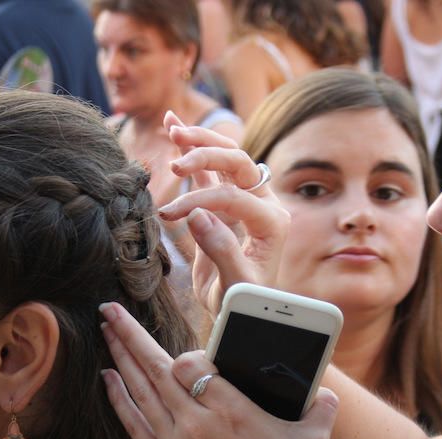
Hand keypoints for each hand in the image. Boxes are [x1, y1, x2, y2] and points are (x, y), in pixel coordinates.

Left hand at [98, 301, 338, 438]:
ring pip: (140, 389)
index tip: (195, 355)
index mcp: (233, 411)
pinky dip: (118, 398)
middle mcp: (197, 423)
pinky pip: (132, 423)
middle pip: (157, 367)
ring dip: (120, 356)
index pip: (195, 364)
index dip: (189, 353)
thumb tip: (328, 392)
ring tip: (105, 328)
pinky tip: (107, 377)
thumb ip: (322, 411)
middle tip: (109, 307)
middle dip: (130, 333)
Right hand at [159, 111, 289, 313]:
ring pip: (226, 157)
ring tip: (173, 128)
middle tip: (176, 164)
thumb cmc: (241, 303)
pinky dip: (192, 147)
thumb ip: (222, 251)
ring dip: (200, 140)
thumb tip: (197, 215)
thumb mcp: (234, 286)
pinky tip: (173, 127)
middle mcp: (262, 203)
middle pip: (238, 163)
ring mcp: (244, 198)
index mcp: (272, 223)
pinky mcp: (224, 200)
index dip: (200, 202)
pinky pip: (209, 168)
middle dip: (207, 155)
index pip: (234, 197)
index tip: (169, 216)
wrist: (239, 309)